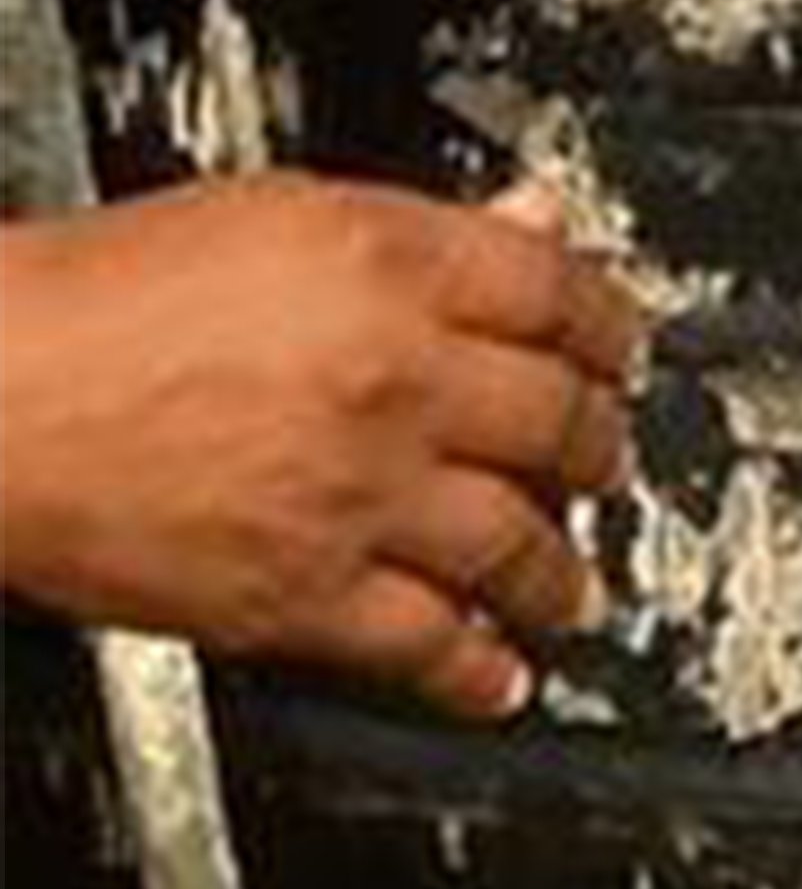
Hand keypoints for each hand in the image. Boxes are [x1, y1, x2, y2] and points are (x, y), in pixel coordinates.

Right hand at [0, 176, 645, 719]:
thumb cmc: (96, 301)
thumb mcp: (280, 213)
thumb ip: (423, 228)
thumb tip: (530, 221)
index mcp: (396, 268)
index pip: (563, 295)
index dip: (611, 328)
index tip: (620, 352)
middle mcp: (395, 379)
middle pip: (559, 418)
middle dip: (598, 447)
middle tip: (603, 462)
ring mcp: (354, 493)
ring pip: (516, 540)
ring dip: (561, 569)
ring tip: (572, 585)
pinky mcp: (295, 594)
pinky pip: (422, 641)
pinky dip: (474, 666)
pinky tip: (497, 675)